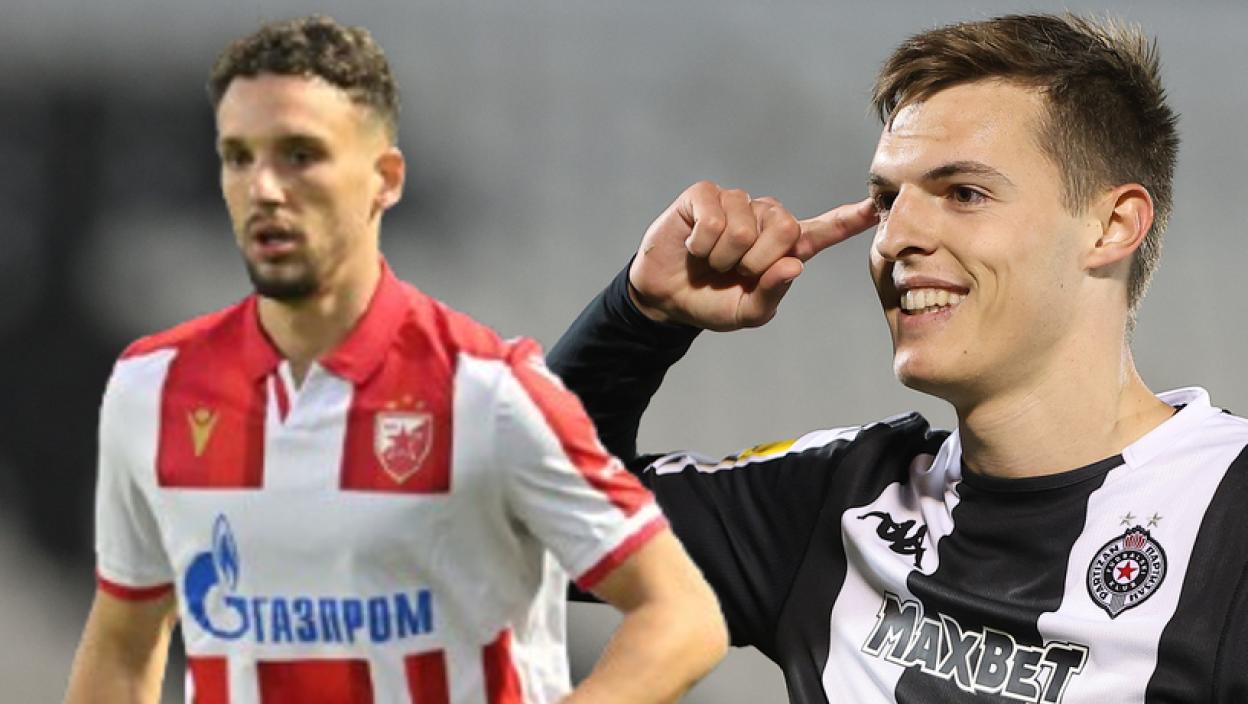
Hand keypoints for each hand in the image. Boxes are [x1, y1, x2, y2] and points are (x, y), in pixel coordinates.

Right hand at [629, 181, 877, 330]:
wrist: (666, 298)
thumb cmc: (711, 302)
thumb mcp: (746, 313)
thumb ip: (771, 295)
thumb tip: (793, 265)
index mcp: (783, 247)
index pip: (824, 229)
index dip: (849, 219)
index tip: (875, 207)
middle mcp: (763, 218)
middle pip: (785, 227)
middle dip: (756, 261)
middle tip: (733, 272)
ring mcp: (735, 202)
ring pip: (745, 225)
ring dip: (723, 255)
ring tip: (710, 261)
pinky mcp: (704, 195)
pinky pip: (715, 217)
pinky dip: (702, 243)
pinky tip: (693, 246)